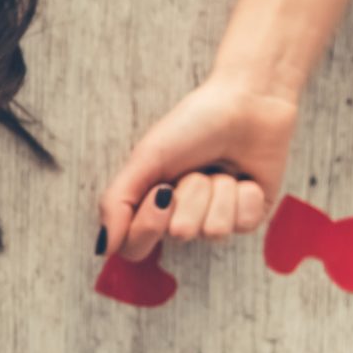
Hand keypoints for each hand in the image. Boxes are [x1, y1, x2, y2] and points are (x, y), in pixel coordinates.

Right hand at [97, 71, 301, 261]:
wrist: (246, 102)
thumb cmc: (192, 124)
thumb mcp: (146, 159)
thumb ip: (117, 203)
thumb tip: (102, 250)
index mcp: (150, 204)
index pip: (136, 247)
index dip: (147, 227)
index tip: (162, 192)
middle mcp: (182, 216)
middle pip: (180, 236)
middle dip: (190, 197)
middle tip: (195, 170)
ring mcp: (217, 218)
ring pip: (214, 232)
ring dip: (219, 192)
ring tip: (221, 167)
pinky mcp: (250, 216)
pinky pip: (244, 224)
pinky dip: (245, 195)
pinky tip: (245, 176)